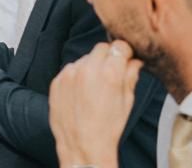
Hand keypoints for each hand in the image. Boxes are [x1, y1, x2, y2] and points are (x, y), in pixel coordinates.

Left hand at [48, 41, 138, 167]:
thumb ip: (131, 77)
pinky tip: (81, 93)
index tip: (125, 59)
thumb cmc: (107, 128)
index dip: (124, 53)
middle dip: (108, 58)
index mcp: (109, 73)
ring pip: (84, 58)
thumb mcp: (127, 102)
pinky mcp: (57, 81)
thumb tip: (134, 62)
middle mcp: (88, 69)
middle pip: (101, 48)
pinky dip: (77, 76)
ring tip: (94, 88)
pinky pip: (70, 69)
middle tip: (111, 74)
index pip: (119, 46)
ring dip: (91, 66)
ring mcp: (69, 74)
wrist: (82, 145)